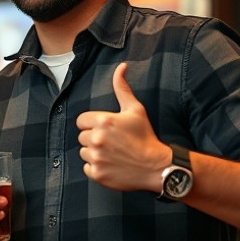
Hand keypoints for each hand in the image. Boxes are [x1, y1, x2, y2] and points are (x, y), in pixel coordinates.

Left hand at [75, 62, 170, 191]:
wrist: (157, 167)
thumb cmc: (145, 136)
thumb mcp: (135, 109)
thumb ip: (122, 88)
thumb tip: (121, 67)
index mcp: (103, 121)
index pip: (82, 120)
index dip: (93, 124)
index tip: (107, 129)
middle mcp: (96, 139)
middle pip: (82, 136)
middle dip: (94, 138)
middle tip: (113, 142)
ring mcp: (96, 158)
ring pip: (84, 152)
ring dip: (94, 153)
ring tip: (113, 153)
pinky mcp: (97, 174)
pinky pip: (86, 168)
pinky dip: (96, 168)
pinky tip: (112, 165)